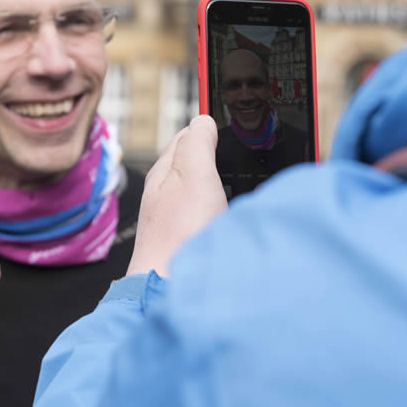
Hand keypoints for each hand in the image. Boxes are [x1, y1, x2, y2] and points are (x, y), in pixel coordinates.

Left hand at [126, 115, 226, 277]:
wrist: (171, 287)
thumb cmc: (181, 234)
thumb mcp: (193, 175)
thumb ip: (198, 143)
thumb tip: (202, 119)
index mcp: (164, 171)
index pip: (187, 135)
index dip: (211, 127)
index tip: (233, 125)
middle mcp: (166, 194)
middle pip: (196, 163)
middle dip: (217, 156)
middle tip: (241, 154)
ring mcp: (175, 220)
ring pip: (203, 190)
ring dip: (221, 184)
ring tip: (239, 183)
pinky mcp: (186, 242)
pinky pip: (207, 215)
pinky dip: (221, 209)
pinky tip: (232, 217)